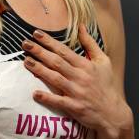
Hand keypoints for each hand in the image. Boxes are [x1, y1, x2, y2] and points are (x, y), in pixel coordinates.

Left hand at [21, 23, 132, 137]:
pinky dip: (47, 97)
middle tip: (25, 44)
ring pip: (55, 79)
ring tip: (26, 61)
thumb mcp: (103, 61)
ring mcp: (77, 92)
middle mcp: (80, 77)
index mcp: (86, 65)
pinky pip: (59, 101)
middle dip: (40, 52)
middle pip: (57, 62)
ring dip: (40, 70)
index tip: (36, 33)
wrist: (113, 112)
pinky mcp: (75, 107)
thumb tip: (81, 26)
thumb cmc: (107, 85)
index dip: (49, 41)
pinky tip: (35, 93)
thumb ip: (90, 43)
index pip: (64, 50)